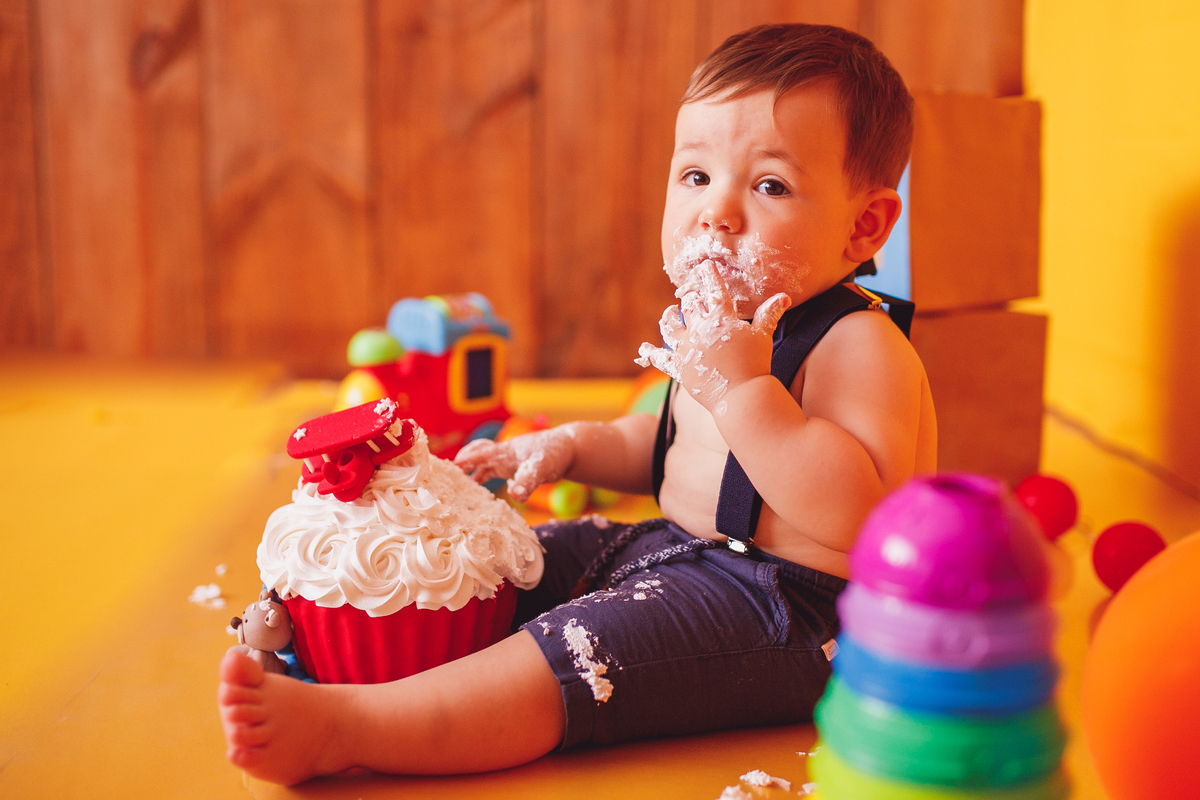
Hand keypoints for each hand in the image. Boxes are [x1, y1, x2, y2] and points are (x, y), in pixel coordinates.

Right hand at [453, 425, 578, 501]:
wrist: (570, 448)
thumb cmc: (555, 454)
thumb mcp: (541, 469)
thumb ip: (528, 481)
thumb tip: (516, 495)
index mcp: (506, 451)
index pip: (480, 454)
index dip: (464, 460)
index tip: (447, 468)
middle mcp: (503, 454)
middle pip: (476, 454)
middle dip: (461, 461)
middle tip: (445, 473)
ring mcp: (508, 460)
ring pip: (483, 463)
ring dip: (471, 471)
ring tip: (456, 485)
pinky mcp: (514, 466)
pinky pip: (493, 471)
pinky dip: (484, 478)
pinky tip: (481, 491)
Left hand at [637, 261, 789, 411]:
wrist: (741, 395)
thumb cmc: (756, 364)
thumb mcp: (763, 336)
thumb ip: (769, 314)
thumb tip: (784, 296)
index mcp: (720, 317)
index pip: (714, 290)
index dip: (709, 276)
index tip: (705, 266)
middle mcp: (698, 329)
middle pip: (689, 306)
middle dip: (691, 299)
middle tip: (691, 297)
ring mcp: (686, 348)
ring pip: (670, 326)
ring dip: (668, 317)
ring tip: (668, 313)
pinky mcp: (679, 367)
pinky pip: (661, 358)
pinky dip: (651, 353)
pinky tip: (644, 350)